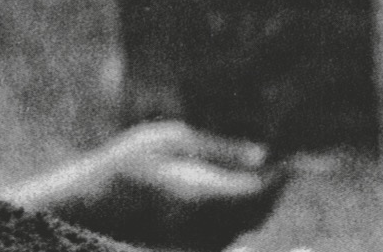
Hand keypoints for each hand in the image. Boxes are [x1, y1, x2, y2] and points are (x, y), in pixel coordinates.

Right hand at [0, 121, 288, 250]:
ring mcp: (201, 245)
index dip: (284, 172)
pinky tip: (227, 188)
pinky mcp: (194, 250)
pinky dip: (237, 211)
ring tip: (257, 164)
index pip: (263, 191)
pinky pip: (228, 232)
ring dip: (257, 198)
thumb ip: (219, 151)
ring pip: (246, 224)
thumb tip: (264, 153)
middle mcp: (208, 231)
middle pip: (259, 212)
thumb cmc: (126, 167)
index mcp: (203, 198)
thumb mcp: (170, 142)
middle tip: (282, 153)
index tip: (294, 151)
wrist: (89, 211)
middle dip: (273, 184)